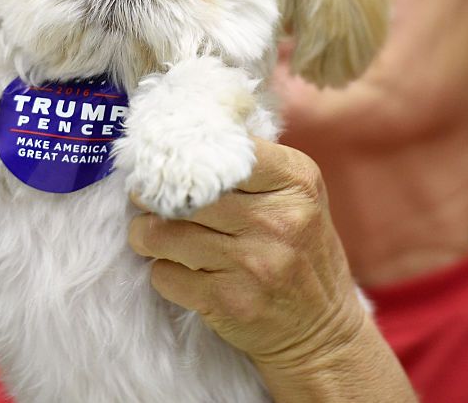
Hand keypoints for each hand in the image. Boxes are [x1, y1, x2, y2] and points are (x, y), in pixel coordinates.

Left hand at [128, 138, 364, 369]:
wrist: (323, 332)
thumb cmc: (300, 251)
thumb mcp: (297, 197)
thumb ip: (253, 165)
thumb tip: (187, 136)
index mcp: (295, 181)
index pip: (223, 149)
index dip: (184, 155)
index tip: (167, 162)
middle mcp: (276, 219)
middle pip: (182, 192)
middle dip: (149, 196)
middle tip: (144, 198)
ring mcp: (252, 262)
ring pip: (160, 233)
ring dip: (145, 234)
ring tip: (151, 233)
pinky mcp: (227, 301)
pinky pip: (163, 275)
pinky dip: (162, 272)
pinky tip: (180, 270)